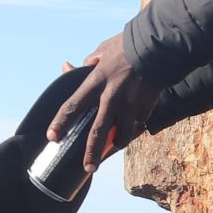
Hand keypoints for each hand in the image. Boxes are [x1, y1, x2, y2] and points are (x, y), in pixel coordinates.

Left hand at [49, 33, 161, 171]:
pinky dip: (134, 127)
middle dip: (91, 153)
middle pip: (98, 131)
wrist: (160, 45)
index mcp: (97, 81)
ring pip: (122, 134)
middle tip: (88, 168)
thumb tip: (73, 65)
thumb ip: (89, 62)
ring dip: (116, 144)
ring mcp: (131, 104)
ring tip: (112, 149)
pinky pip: (138, 123)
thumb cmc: (129, 44)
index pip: (73, 106)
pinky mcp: (147, 106)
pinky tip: (132, 128)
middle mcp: (112, 96)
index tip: (52, 137)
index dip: (60, 123)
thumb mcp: (104, 49)